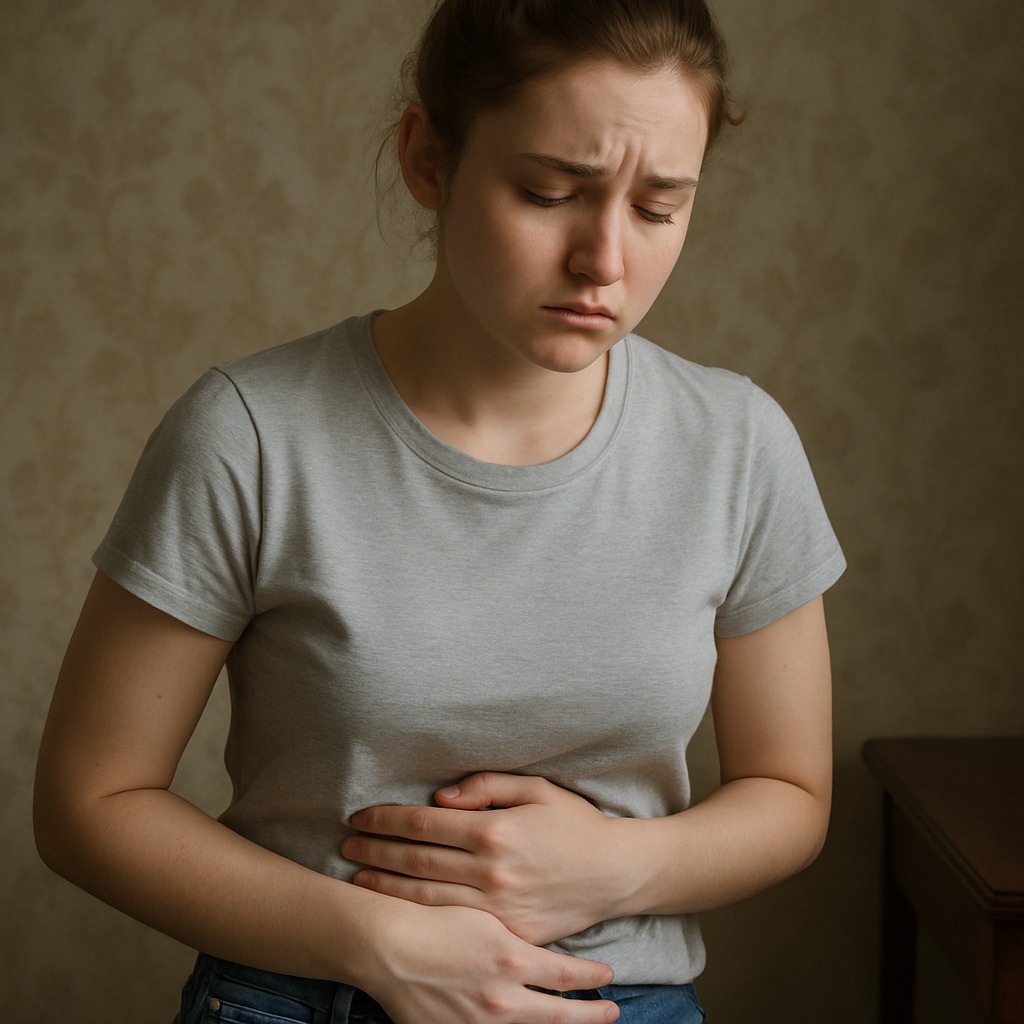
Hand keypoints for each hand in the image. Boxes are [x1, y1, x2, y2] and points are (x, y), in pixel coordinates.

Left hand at [343, 773, 633, 945]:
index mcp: (494, 831)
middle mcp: (490, 872)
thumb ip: (485, 787)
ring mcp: (497, 909)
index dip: (386, 819)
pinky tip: (396, 908)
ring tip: (358, 875)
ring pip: (425, 898)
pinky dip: (418, 917)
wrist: (615, 874)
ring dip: (385, 884)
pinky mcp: (507, 935)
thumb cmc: (574, 825)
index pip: (423, 823)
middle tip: (346, 843)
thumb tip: (439, 798)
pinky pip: (452, 926)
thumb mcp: (535, 789)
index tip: (360, 816)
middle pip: (415, 860)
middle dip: (375, 849)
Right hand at [365, 902, 618, 1023]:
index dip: (592, 977)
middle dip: (590, 1016)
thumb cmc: (433, 913)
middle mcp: (502, 998)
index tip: (608, 974)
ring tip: (580, 1022)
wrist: (383, 946)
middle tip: (612, 1013)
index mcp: (512, 958)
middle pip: (558, 1016)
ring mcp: (481, 1023)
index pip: (567, 975)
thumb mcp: (483, 901)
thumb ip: (517, 910)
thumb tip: (543, 915)